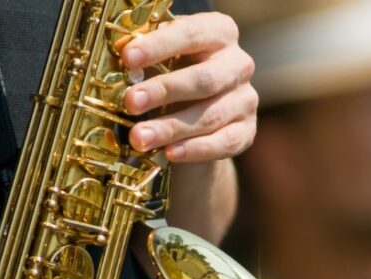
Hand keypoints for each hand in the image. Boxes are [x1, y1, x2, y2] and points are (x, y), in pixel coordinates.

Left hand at [123, 11, 257, 163]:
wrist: (193, 117)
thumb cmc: (172, 76)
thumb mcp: (160, 60)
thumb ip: (146, 59)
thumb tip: (123, 64)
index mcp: (219, 33)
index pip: (192, 34)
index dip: (159, 45)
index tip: (128, 57)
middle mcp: (239, 64)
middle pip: (204, 79)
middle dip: (164, 91)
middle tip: (131, 102)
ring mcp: (246, 99)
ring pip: (210, 116)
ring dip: (171, 128)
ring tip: (139, 137)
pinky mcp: (246, 131)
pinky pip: (223, 143)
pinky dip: (195, 149)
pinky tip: (170, 153)